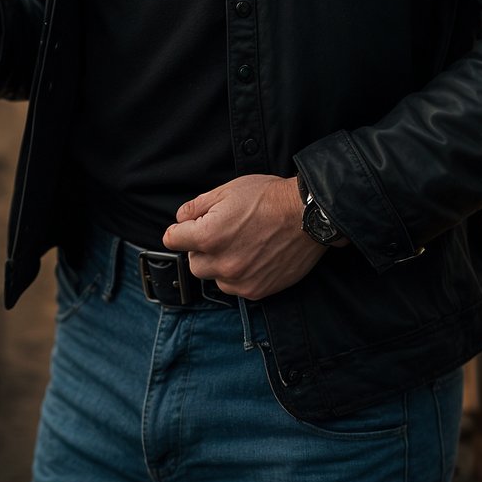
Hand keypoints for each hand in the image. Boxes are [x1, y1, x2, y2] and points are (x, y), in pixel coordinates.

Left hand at [163, 174, 325, 300]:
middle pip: (193, 263)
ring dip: (220, 265)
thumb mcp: (229, 190)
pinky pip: (236, 288)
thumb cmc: (270, 198)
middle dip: (201, 249)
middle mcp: (221, 263)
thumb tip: (181, 217)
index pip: (173, 240)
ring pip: (215, 278)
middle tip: (221, 234)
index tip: (187, 228)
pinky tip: (254, 257)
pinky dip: (240, 275)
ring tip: (242, 245)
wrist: (308, 216)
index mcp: (209, 236)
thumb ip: (198, 205)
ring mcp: (239, 280)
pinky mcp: (257, 291)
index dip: (180, 230)